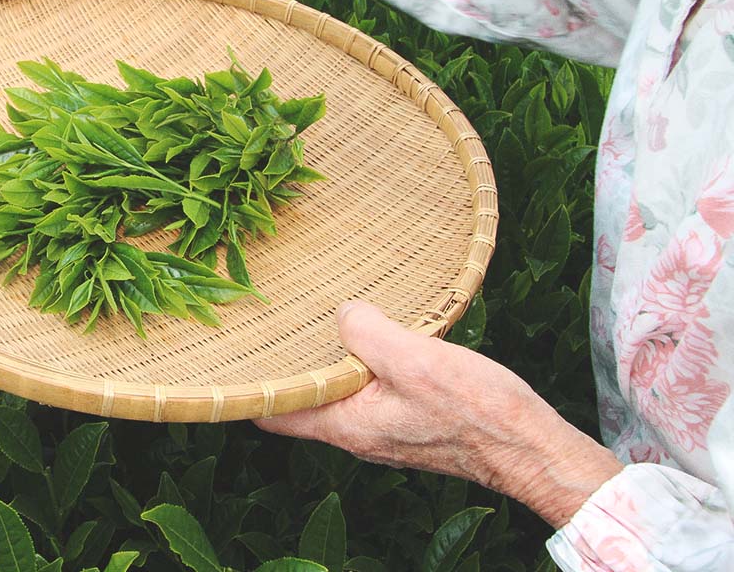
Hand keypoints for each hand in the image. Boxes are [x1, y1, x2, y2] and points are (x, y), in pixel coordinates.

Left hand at [255, 301, 622, 528]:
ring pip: (336, 390)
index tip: (228, 353)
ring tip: (312, 315)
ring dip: (324, 358)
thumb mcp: (414, 359)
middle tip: (268, 318)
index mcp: (347, 424)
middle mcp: (357, 431)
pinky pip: (367, 386)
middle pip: (302, 399)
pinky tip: (368, 329)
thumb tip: (341, 312)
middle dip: (285, 363)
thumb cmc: (476, 410)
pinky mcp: (407, 416)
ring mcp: (383, 425)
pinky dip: (357, 359)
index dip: (247, 387)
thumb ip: (367, 332)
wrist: (531, 447)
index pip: (275, 413)